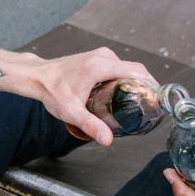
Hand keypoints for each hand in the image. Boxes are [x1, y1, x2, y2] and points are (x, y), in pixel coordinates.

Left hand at [28, 48, 153, 144]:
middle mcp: (103, 56)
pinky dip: (126, 78)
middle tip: (149, 106)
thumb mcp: (71, 111)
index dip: (151, 84)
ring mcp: (101, 55)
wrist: (37, 77)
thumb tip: (108, 140)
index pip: (136, 70)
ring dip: (136, 83)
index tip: (157, 99)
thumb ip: (91, 125)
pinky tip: (126, 94)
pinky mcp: (98, 57)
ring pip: (127, 68)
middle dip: (145, 86)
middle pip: (135, 69)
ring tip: (140, 102)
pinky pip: (119, 66)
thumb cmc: (52, 92)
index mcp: (100, 66)